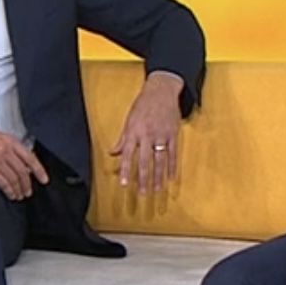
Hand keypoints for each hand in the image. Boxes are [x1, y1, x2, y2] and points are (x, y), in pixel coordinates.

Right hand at [0, 123, 45, 201]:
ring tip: (19, 195)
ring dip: (18, 189)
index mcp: (10, 141)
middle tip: (28, 191)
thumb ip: (12, 149)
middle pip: (22, 171)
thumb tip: (23, 164)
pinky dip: (8, 190)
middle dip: (27, 184)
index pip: (30, 157)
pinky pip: (3, 182)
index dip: (39, 170)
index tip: (44, 179)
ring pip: (14, 178)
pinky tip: (10, 194)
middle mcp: (6, 150)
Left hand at [111, 71, 183, 191]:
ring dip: (158, 176)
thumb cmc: (143, 104)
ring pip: (160, 160)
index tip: (124, 185)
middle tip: (142, 194)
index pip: (128, 155)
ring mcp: (161, 135)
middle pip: (145, 161)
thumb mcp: (129, 120)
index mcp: (134, 132)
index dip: (126, 171)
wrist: (161, 90)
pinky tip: (170, 178)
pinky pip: (173, 153)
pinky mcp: (173, 134)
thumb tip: (112, 153)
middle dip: (143, 178)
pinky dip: (172, 166)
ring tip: (157, 190)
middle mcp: (147, 135)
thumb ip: (122, 139)